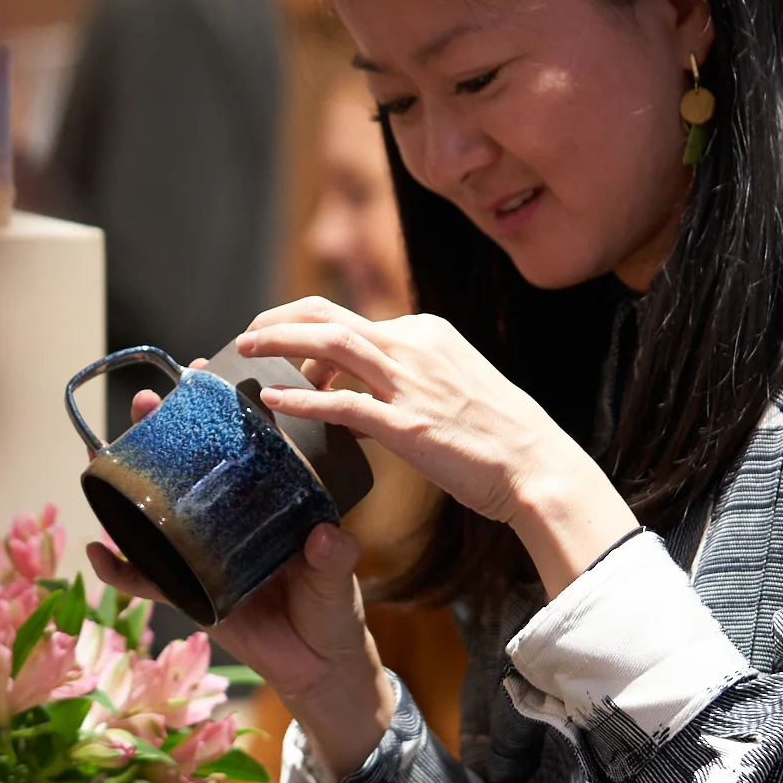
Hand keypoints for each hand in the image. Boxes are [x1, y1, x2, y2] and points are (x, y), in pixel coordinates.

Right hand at [86, 382, 392, 778]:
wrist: (320, 666)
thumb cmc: (333, 610)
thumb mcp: (337, 579)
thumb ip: (334, 560)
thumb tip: (325, 537)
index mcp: (268, 505)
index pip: (240, 449)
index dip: (219, 414)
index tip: (205, 376)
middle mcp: (230, 521)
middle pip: (188, 471)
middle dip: (162, 435)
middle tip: (146, 402)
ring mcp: (203, 554)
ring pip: (156, 514)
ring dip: (125, 486)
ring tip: (97, 454)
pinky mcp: (188, 593)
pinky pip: (146, 579)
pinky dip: (119, 569)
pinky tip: (97, 552)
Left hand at [235, 297, 638, 595]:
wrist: (537, 466)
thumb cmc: (495, 437)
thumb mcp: (448, 389)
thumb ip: (401, 384)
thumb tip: (351, 401)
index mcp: (426, 332)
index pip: (351, 320)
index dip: (305, 332)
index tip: (281, 350)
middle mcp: (416, 345)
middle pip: (329, 316)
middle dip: (280, 320)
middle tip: (247, 337)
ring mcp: (411, 383)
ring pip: (329, 345)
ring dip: (279, 344)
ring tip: (245, 354)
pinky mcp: (409, 425)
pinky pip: (341, 405)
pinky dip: (300, 400)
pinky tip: (272, 404)